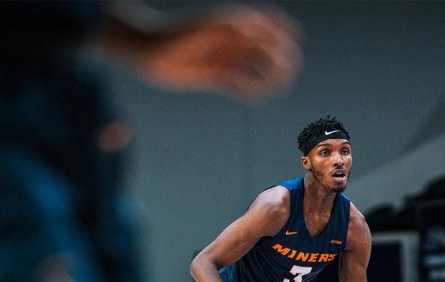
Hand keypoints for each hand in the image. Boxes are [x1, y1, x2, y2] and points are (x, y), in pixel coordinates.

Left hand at [141, 8, 300, 102]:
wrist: (148, 52)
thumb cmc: (175, 35)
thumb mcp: (205, 28)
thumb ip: (231, 27)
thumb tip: (256, 29)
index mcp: (233, 23)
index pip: (267, 21)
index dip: (285, 27)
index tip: (297, 39)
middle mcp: (232, 41)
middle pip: (267, 48)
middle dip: (280, 59)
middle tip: (286, 73)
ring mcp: (225, 59)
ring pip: (257, 68)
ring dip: (268, 78)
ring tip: (270, 89)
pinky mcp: (216, 77)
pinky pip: (241, 84)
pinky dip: (249, 91)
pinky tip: (250, 97)